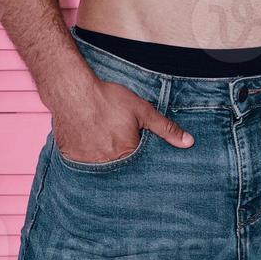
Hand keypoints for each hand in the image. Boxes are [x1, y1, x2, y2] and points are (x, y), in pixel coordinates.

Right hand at [47, 77, 193, 162]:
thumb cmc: (108, 99)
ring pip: (102, 167)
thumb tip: (188, 142)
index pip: (140, 166)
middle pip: (120, 168)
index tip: (134, 144)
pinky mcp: (72, 160)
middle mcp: (107, 165)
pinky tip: (88, 140)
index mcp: (127, 155)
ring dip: (104, 157)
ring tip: (102, 138)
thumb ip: (165, 128)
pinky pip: (84, 164)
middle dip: (121, 157)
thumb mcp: (142, 110)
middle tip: (115, 138)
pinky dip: (88, 155)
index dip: (139, 156)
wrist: (72, 92)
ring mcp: (87, 164)